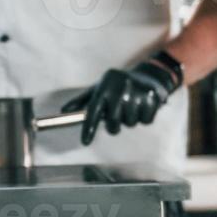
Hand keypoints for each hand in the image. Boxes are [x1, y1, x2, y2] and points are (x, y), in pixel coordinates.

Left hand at [61, 54, 181, 144]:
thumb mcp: (99, 87)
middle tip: (118, 119)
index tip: (85, 141)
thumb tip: (65, 111)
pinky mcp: (151, 98)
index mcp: (104, 88)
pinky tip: (143, 105)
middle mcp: (119, 90)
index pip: (93, 111)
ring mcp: (136, 93)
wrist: (149, 74)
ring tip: (132, 106)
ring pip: (130, 123)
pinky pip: (146, 121)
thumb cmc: (118, 84)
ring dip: (131, 119)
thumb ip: (82, 101)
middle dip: (114, 126)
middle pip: (113, 122)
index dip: (89, 128)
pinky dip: (145, 117)